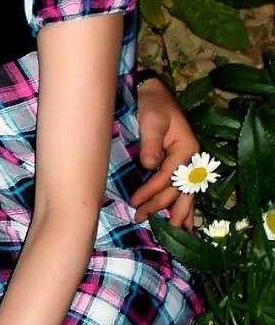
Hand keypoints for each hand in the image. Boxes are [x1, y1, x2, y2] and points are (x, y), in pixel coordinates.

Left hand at [130, 77, 196, 228]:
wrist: (152, 91)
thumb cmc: (152, 103)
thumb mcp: (152, 119)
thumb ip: (151, 142)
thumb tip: (150, 165)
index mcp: (187, 148)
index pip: (168, 177)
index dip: (151, 191)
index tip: (134, 202)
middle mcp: (191, 158)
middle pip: (179, 190)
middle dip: (162, 207)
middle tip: (142, 219)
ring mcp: (187, 162)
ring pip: (186, 193)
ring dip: (178, 212)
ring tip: (174, 233)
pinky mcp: (179, 163)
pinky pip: (182, 188)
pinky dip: (182, 204)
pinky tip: (182, 220)